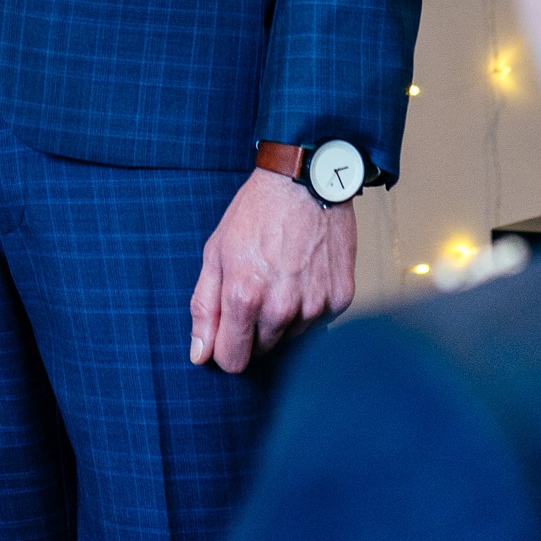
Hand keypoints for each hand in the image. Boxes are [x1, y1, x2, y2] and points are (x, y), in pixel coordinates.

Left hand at [189, 168, 356, 373]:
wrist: (305, 180)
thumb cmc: (256, 212)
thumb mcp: (216, 252)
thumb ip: (204, 307)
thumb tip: (200, 354)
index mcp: (245, 297)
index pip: (232, 361)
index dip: (225, 347)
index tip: (227, 328)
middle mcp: (282, 309)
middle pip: (262, 351)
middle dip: (253, 329)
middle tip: (256, 288)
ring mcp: (315, 306)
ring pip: (291, 338)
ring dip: (283, 318)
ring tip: (281, 276)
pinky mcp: (341, 300)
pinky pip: (318, 322)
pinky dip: (309, 305)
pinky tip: (304, 274)